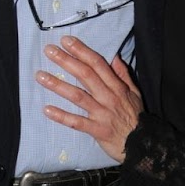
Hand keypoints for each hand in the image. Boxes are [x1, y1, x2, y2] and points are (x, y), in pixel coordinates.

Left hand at [36, 36, 142, 162]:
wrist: (143, 144)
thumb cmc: (136, 118)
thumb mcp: (134, 93)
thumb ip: (123, 75)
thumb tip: (115, 57)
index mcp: (117, 87)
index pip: (97, 64)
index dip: (81, 51)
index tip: (66, 41)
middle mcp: (108, 97)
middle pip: (85, 75)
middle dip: (66, 61)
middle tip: (49, 51)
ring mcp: (102, 113)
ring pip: (78, 96)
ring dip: (58, 85)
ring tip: (40, 76)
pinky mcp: (97, 130)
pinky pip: (77, 122)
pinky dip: (62, 116)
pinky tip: (47, 109)